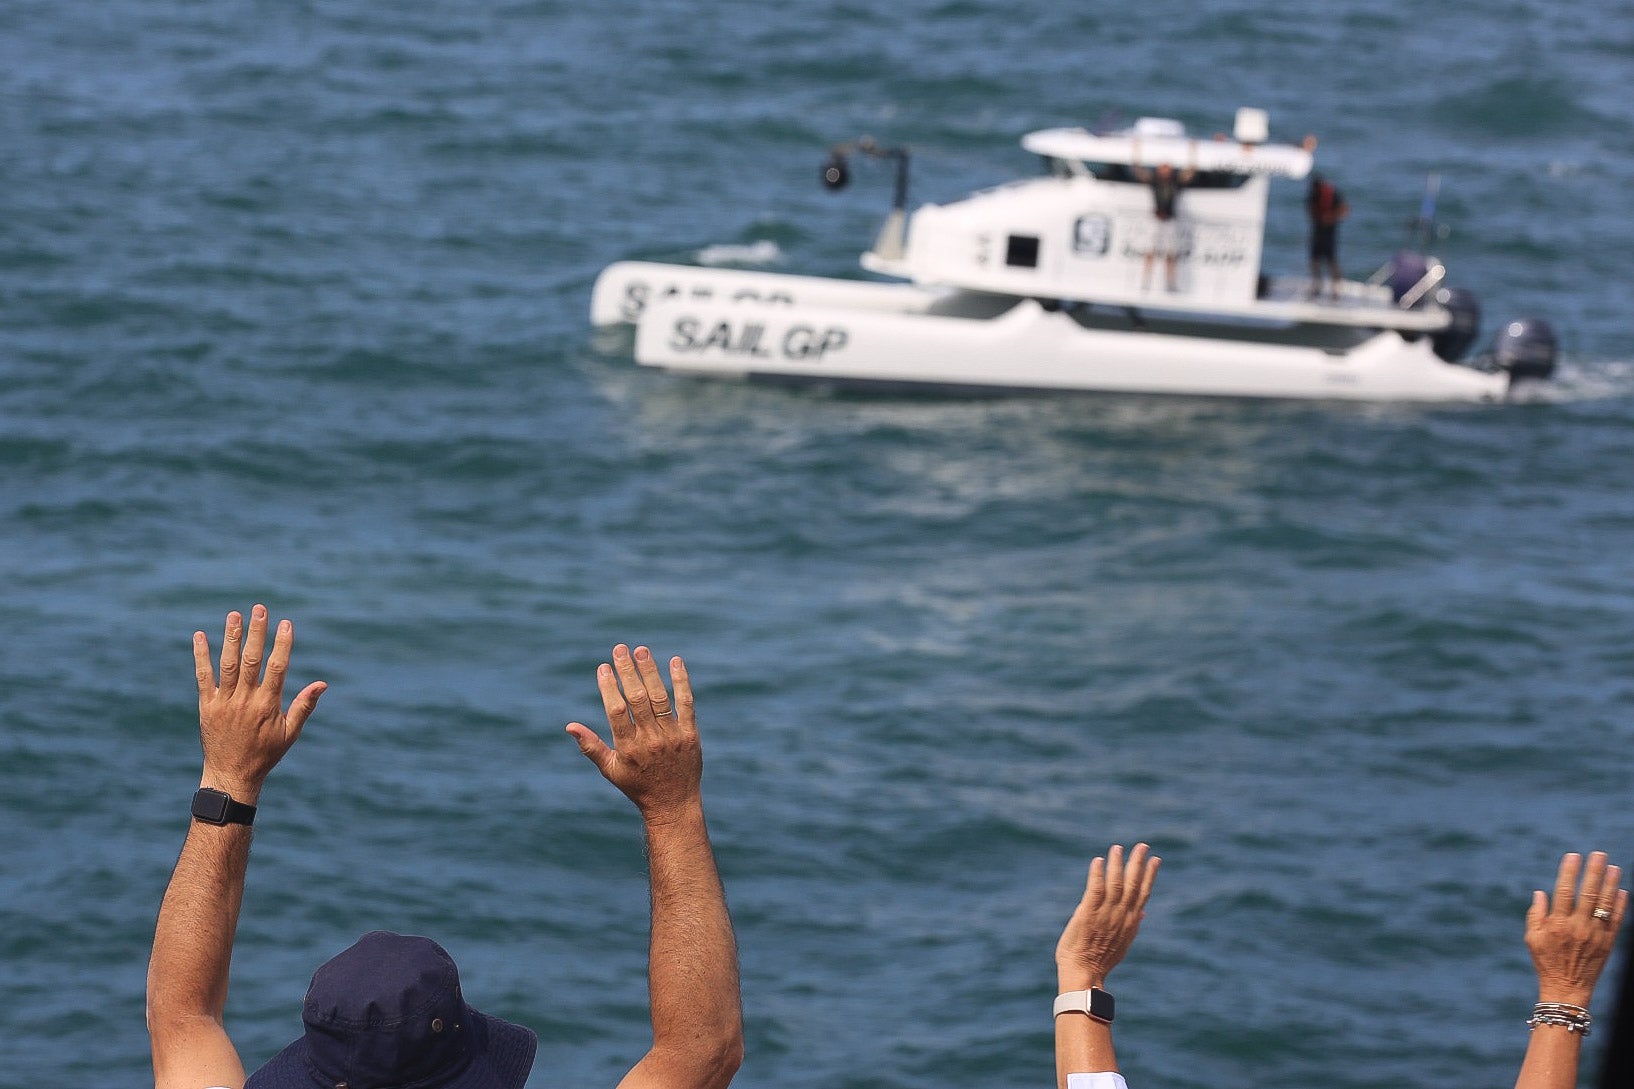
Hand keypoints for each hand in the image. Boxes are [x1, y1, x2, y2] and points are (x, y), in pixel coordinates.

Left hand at [193, 605, 325, 803]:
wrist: (231, 776)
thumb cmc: (265, 754)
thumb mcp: (290, 733)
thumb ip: (304, 706)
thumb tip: (323, 684)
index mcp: (268, 706)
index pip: (277, 668)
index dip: (282, 644)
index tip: (286, 623)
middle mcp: (245, 701)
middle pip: (251, 660)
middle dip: (256, 633)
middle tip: (259, 609)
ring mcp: (224, 702)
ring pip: (228, 664)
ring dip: (231, 638)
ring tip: (234, 615)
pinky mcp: (207, 706)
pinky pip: (203, 677)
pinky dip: (201, 656)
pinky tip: (201, 636)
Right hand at [567, 645, 701, 819]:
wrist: (673, 804)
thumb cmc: (636, 786)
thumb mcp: (610, 770)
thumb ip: (590, 746)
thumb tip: (569, 726)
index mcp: (628, 748)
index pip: (616, 711)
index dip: (609, 687)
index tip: (603, 667)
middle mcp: (650, 740)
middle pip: (638, 699)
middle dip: (628, 671)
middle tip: (620, 648)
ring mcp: (672, 736)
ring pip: (660, 698)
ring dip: (650, 671)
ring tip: (642, 650)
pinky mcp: (690, 734)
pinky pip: (686, 704)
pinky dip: (681, 682)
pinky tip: (676, 661)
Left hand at [1056, 843, 1159, 988]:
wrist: (1084, 974)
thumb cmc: (1100, 959)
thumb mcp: (1123, 943)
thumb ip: (1133, 924)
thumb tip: (1143, 912)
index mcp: (1131, 922)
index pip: (1144, 893)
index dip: (1150, 875)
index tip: (1156, 860)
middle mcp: (1121, 915)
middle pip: (1133, 884)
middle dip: (1138, 863)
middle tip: (1143, 846)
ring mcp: (1106, 914)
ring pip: (1115, 883)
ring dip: (1118, 864)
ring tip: (1118, 848)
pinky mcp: (1088, 913)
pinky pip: (1095, 889)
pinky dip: (1098, 874)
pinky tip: (1099, 861)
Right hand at [1526, 851, 1626, 1004]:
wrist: (1567, 989)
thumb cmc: (1546, 962)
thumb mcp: (1532, 938)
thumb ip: (1536, 914)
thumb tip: (1541, 892)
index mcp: (1557, 924)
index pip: (1564, 891)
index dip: (1569, 872)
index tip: (1573, 856)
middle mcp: (1578, 927)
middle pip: (1587, 894)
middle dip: (1594, 872)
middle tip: (1599, 854)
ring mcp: (1595, 935)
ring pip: (1604, 904)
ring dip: (1610, 884)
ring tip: (1614, 868)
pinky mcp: (1607, 943)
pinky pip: (1615, 921)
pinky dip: (1619, 905)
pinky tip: (1622, 891)